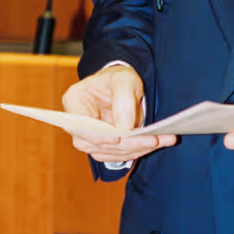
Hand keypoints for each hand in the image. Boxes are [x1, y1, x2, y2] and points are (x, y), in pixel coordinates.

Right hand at [62, 64, 176, 162]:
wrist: (121, 84)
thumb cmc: (118, 78)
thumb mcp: (124, 80)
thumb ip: (123, 101)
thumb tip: (124, 129)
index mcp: (74, 101)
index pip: (81, 126)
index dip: (99, 136)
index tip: (121, 137)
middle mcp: (76, 124)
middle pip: (97, 143)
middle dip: (128, 144)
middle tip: (154, 140)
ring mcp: (87, 137)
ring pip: (108, 153)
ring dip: (135, 150)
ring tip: (159, 141)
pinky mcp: (101, 146)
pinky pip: (116, 155)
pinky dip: (135, 152)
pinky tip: (152, 145)